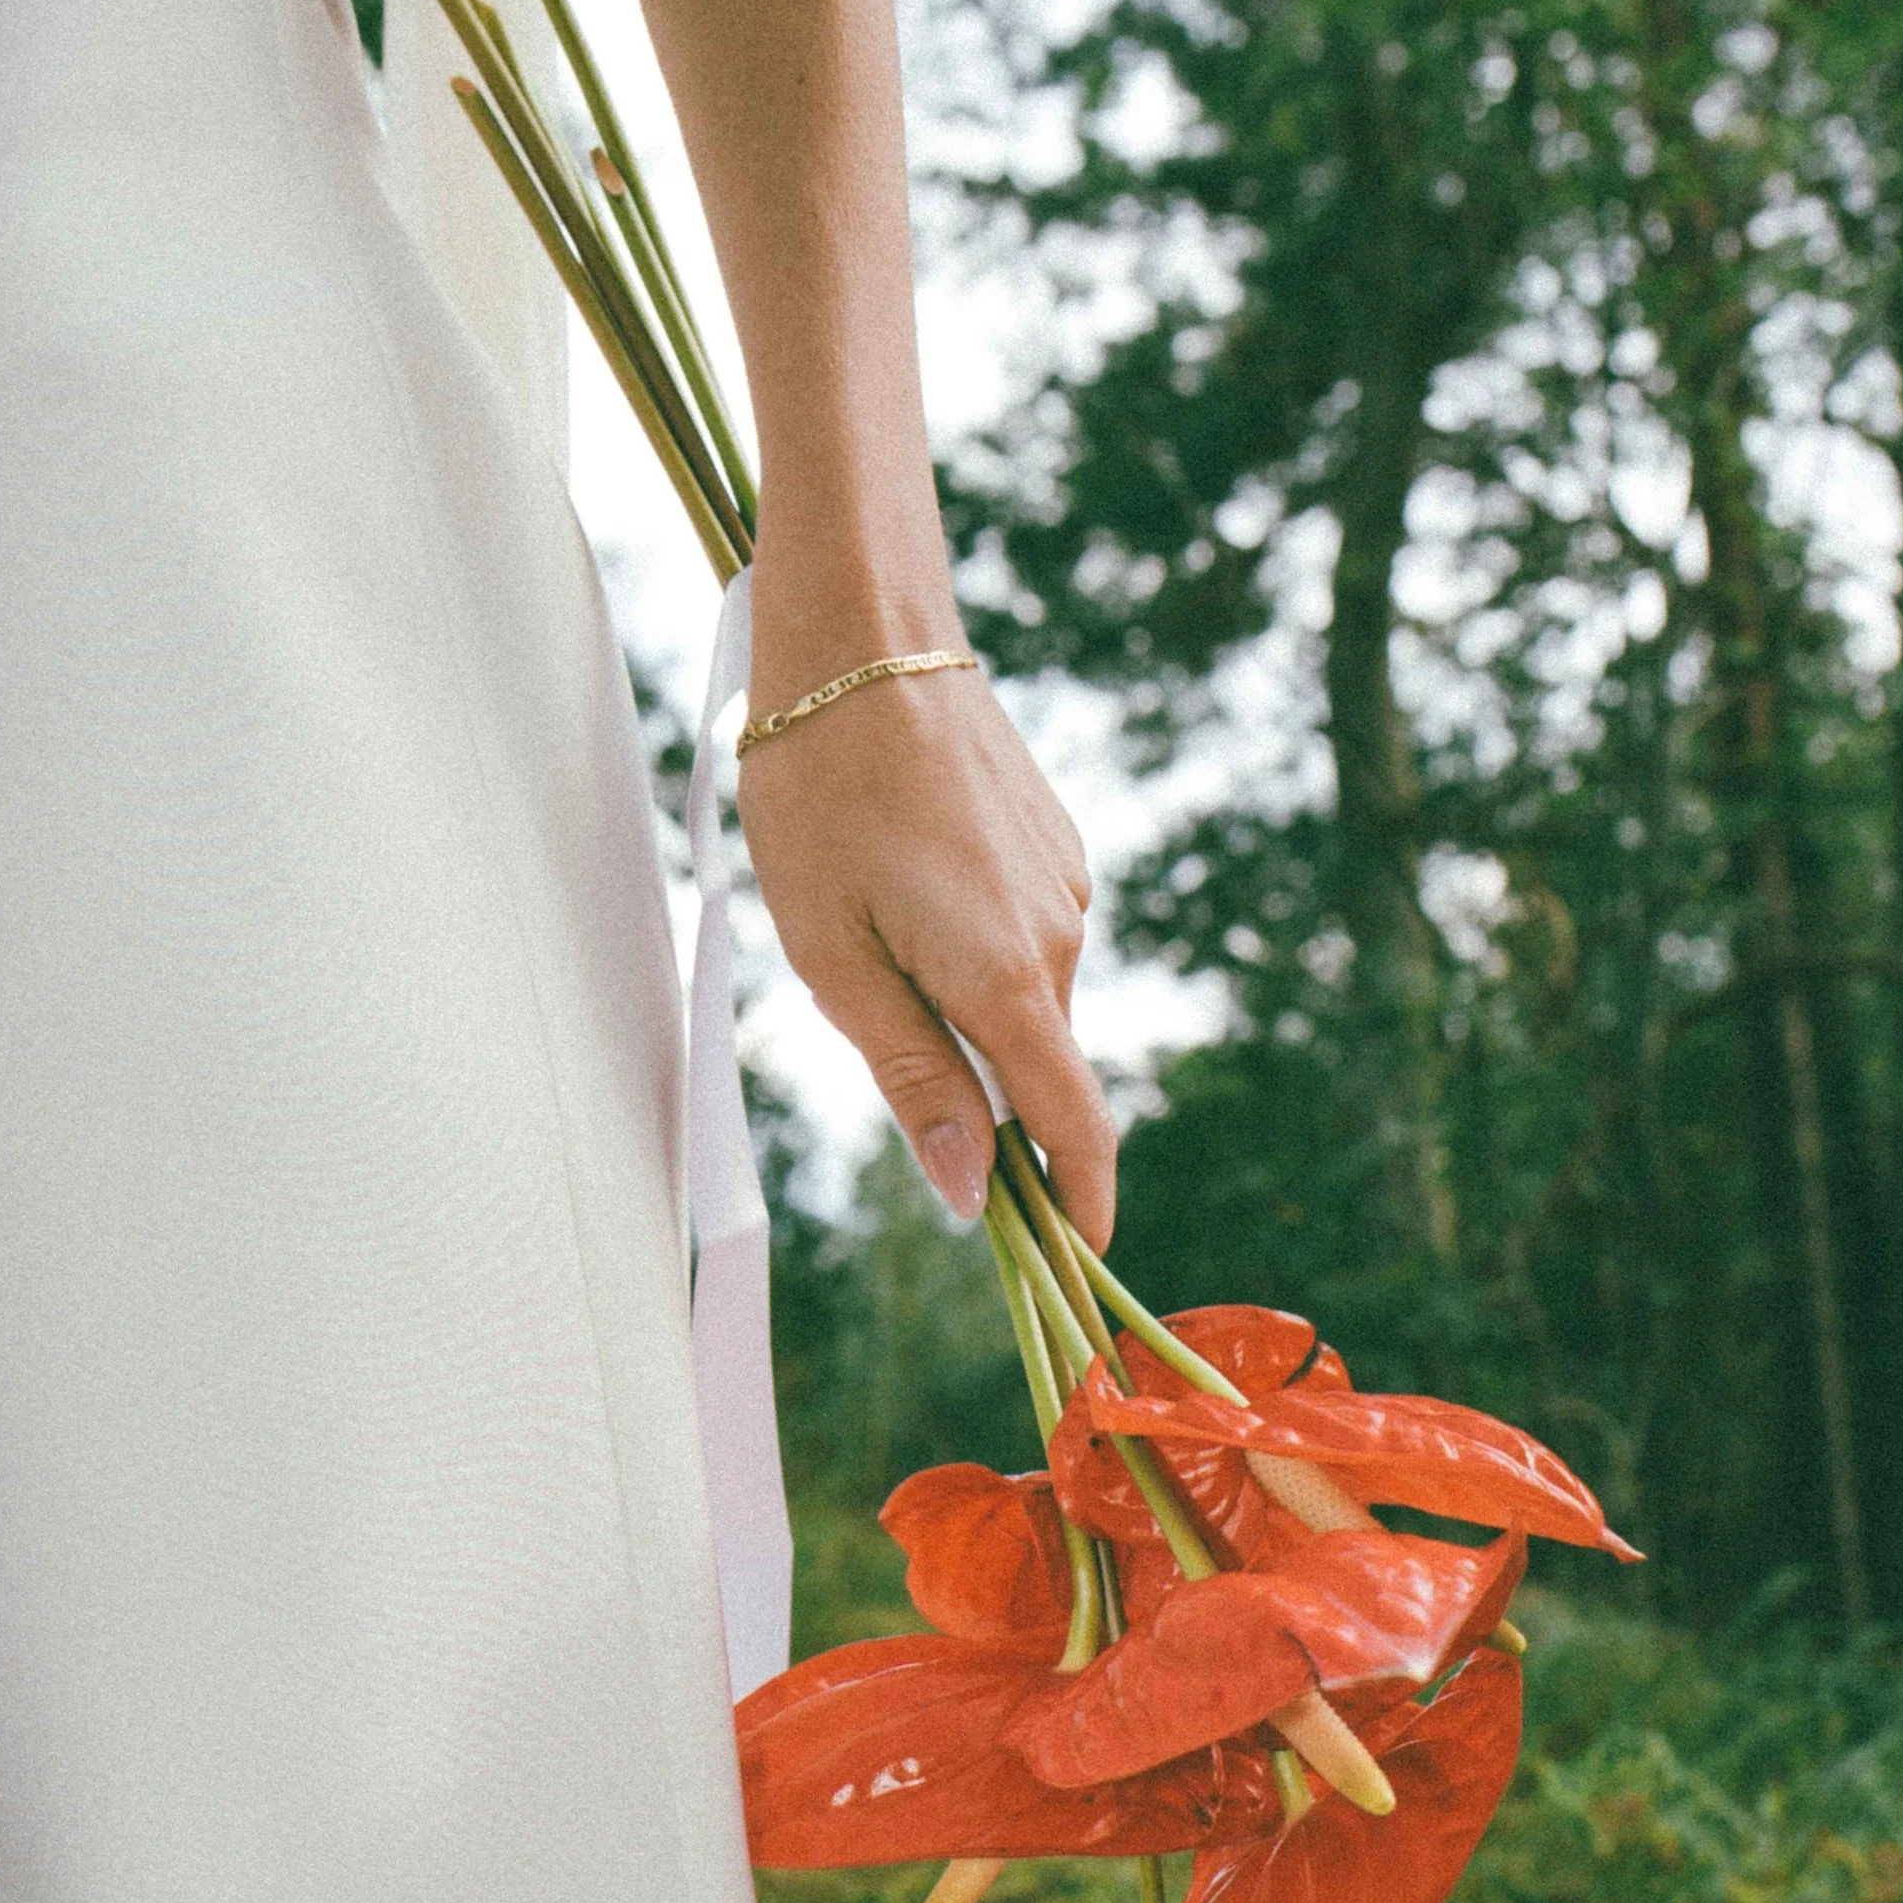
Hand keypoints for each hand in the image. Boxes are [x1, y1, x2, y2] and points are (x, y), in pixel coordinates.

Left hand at [733, 661, 1118, 1247]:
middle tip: (858, 992)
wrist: (863, 636)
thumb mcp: (834, 957)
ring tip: (861, 907)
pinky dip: (966, 940)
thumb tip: (972, 1194)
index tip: (1079, 1266)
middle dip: (964, 1075)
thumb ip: (913, 1078)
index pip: (1074, 1129)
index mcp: (1008, 980)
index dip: (1081, 1208)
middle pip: (1028, 1063)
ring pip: (1017, 994)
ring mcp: (1067, 886)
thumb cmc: (820, 796)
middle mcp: (1063, 939)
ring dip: (952, 994)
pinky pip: (1018, 934)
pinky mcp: (1057, 845)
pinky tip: (899, 869)